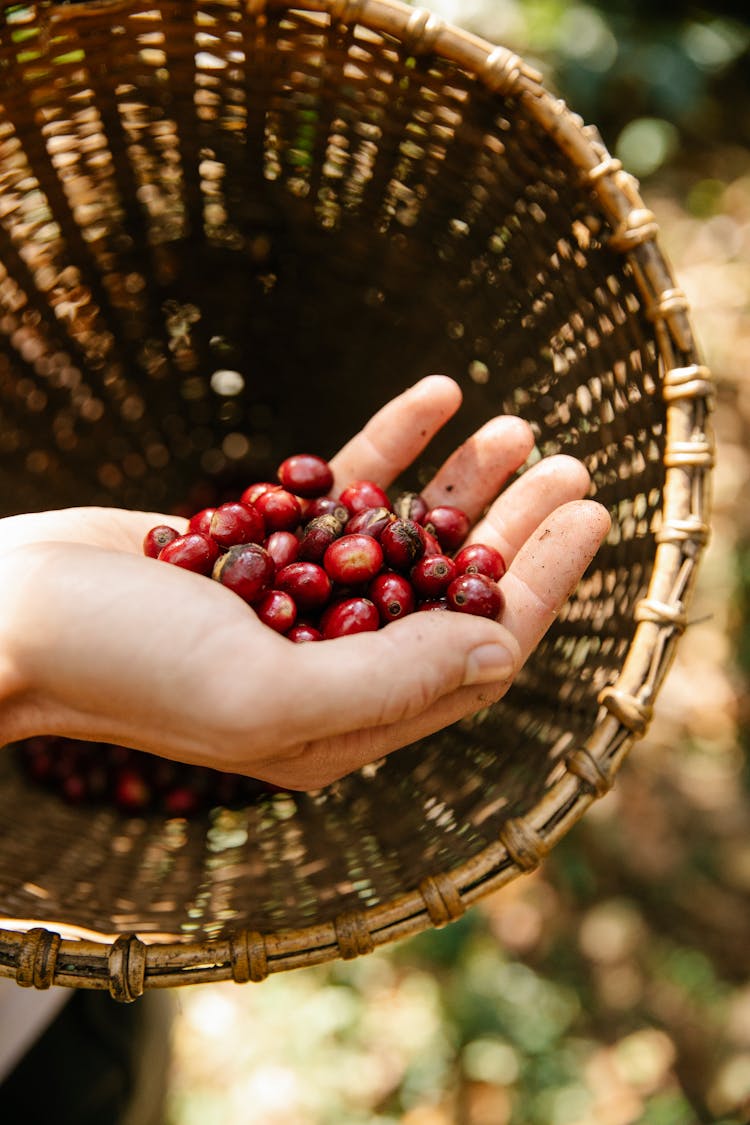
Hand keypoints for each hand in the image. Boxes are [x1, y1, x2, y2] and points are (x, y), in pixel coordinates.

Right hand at [0, 376, 609, 788]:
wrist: (12, 614)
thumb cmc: (124, 667)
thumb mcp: (264, 692)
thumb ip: (392, 683)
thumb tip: (502, 654)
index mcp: (347, 721)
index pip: (474, 655)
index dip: (540, 587)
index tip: (588, 517)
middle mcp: (333, 666)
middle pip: (452, 592)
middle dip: (516, 530)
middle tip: (572, 466)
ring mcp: (298, 603)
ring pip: (404, 537)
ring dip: (463, 484)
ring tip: (519, 425)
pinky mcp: (261, 546)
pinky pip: (341, 491)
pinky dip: (388, 444)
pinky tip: (435, 393)